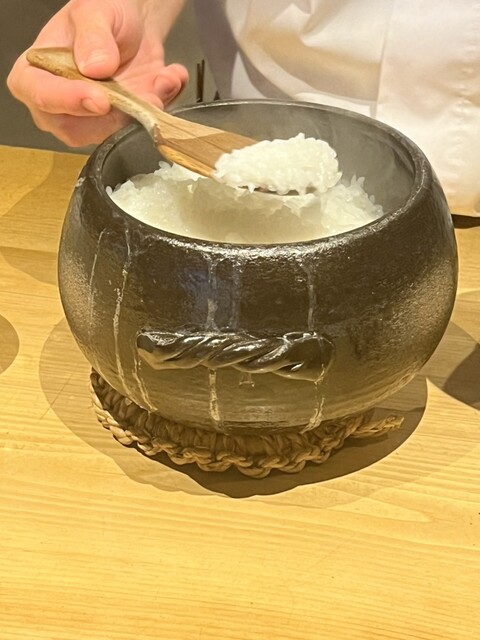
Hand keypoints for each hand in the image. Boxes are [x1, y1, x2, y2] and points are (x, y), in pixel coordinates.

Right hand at [7, 0, 187, 146]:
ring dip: (144, 110)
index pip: (42, 96)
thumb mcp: (94, 11)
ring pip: (114, 134)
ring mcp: (91, 122)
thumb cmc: (101, 16)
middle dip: (116, 115)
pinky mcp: (121, 127)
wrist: (133, 26)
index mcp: (35, 75)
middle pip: (78, 129)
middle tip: (143, 93)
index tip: (100, 99)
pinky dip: (162, 105)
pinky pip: (141, 129)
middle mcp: (59, 107)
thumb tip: (95, 68)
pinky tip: (169, 79)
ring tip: (162, 79)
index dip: (70, 101)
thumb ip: (93, 36)